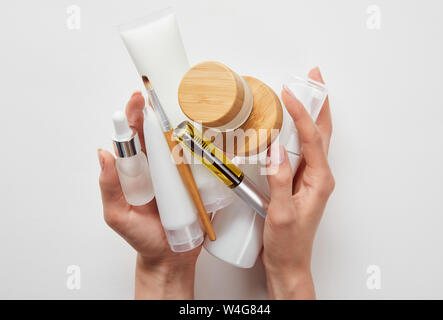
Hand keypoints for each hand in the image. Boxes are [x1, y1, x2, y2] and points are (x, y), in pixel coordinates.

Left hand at [97, 92, 200, 298]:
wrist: (171, 257)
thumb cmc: (142, 238)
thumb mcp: (118, 216)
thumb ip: (109, 188)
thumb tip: (103, 154)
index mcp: (135, 170)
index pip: (132, 138)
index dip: (132, 117)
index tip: (136, 100)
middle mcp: (156, 167)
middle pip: (157, 133)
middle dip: (158, 111)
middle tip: (162, 95)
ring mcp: (178, 173)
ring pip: (180, 142)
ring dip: (183, 123)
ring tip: (187, 107)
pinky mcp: (197, 181)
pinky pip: (200, 160)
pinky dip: (205, 145)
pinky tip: (209, 133)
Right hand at [262, 67, 333, 298]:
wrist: (288, 263)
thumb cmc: (288, 243)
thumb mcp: (282, 214)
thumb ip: (280, 181)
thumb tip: (276, 150)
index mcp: (319, 181)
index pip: (311, 138)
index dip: (301, 113)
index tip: (289, 93)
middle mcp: (319, 176)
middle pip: (322, 131)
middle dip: (320, 101)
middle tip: (314, 78)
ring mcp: (310, 178)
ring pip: (314, 137)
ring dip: (312, 112)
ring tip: (306, 92)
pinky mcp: (300, 181)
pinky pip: (303, 149)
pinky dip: (299, 130)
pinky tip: (291, 124)